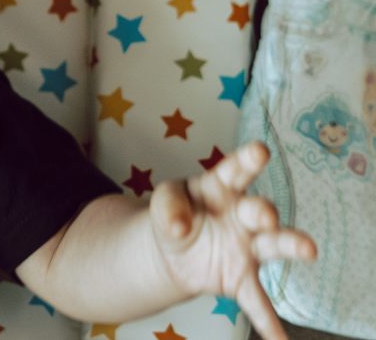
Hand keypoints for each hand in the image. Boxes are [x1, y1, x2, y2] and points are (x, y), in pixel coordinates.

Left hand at [149, 141, 316, 339]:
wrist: (172, 247)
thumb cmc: (176, 210)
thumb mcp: (163, 200)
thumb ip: (168, 207)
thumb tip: (178, 228)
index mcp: (220, 187)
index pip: (234, 171)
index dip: (246, 160)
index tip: (259, 151)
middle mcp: (241, 214)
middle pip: (258, 209)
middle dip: (262, 211)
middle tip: (264, 215)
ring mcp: (246, 246)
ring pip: (272, 245)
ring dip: (290, 245)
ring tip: (308, 249)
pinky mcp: (241, 277)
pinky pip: (256, 299)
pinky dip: (266, 320)